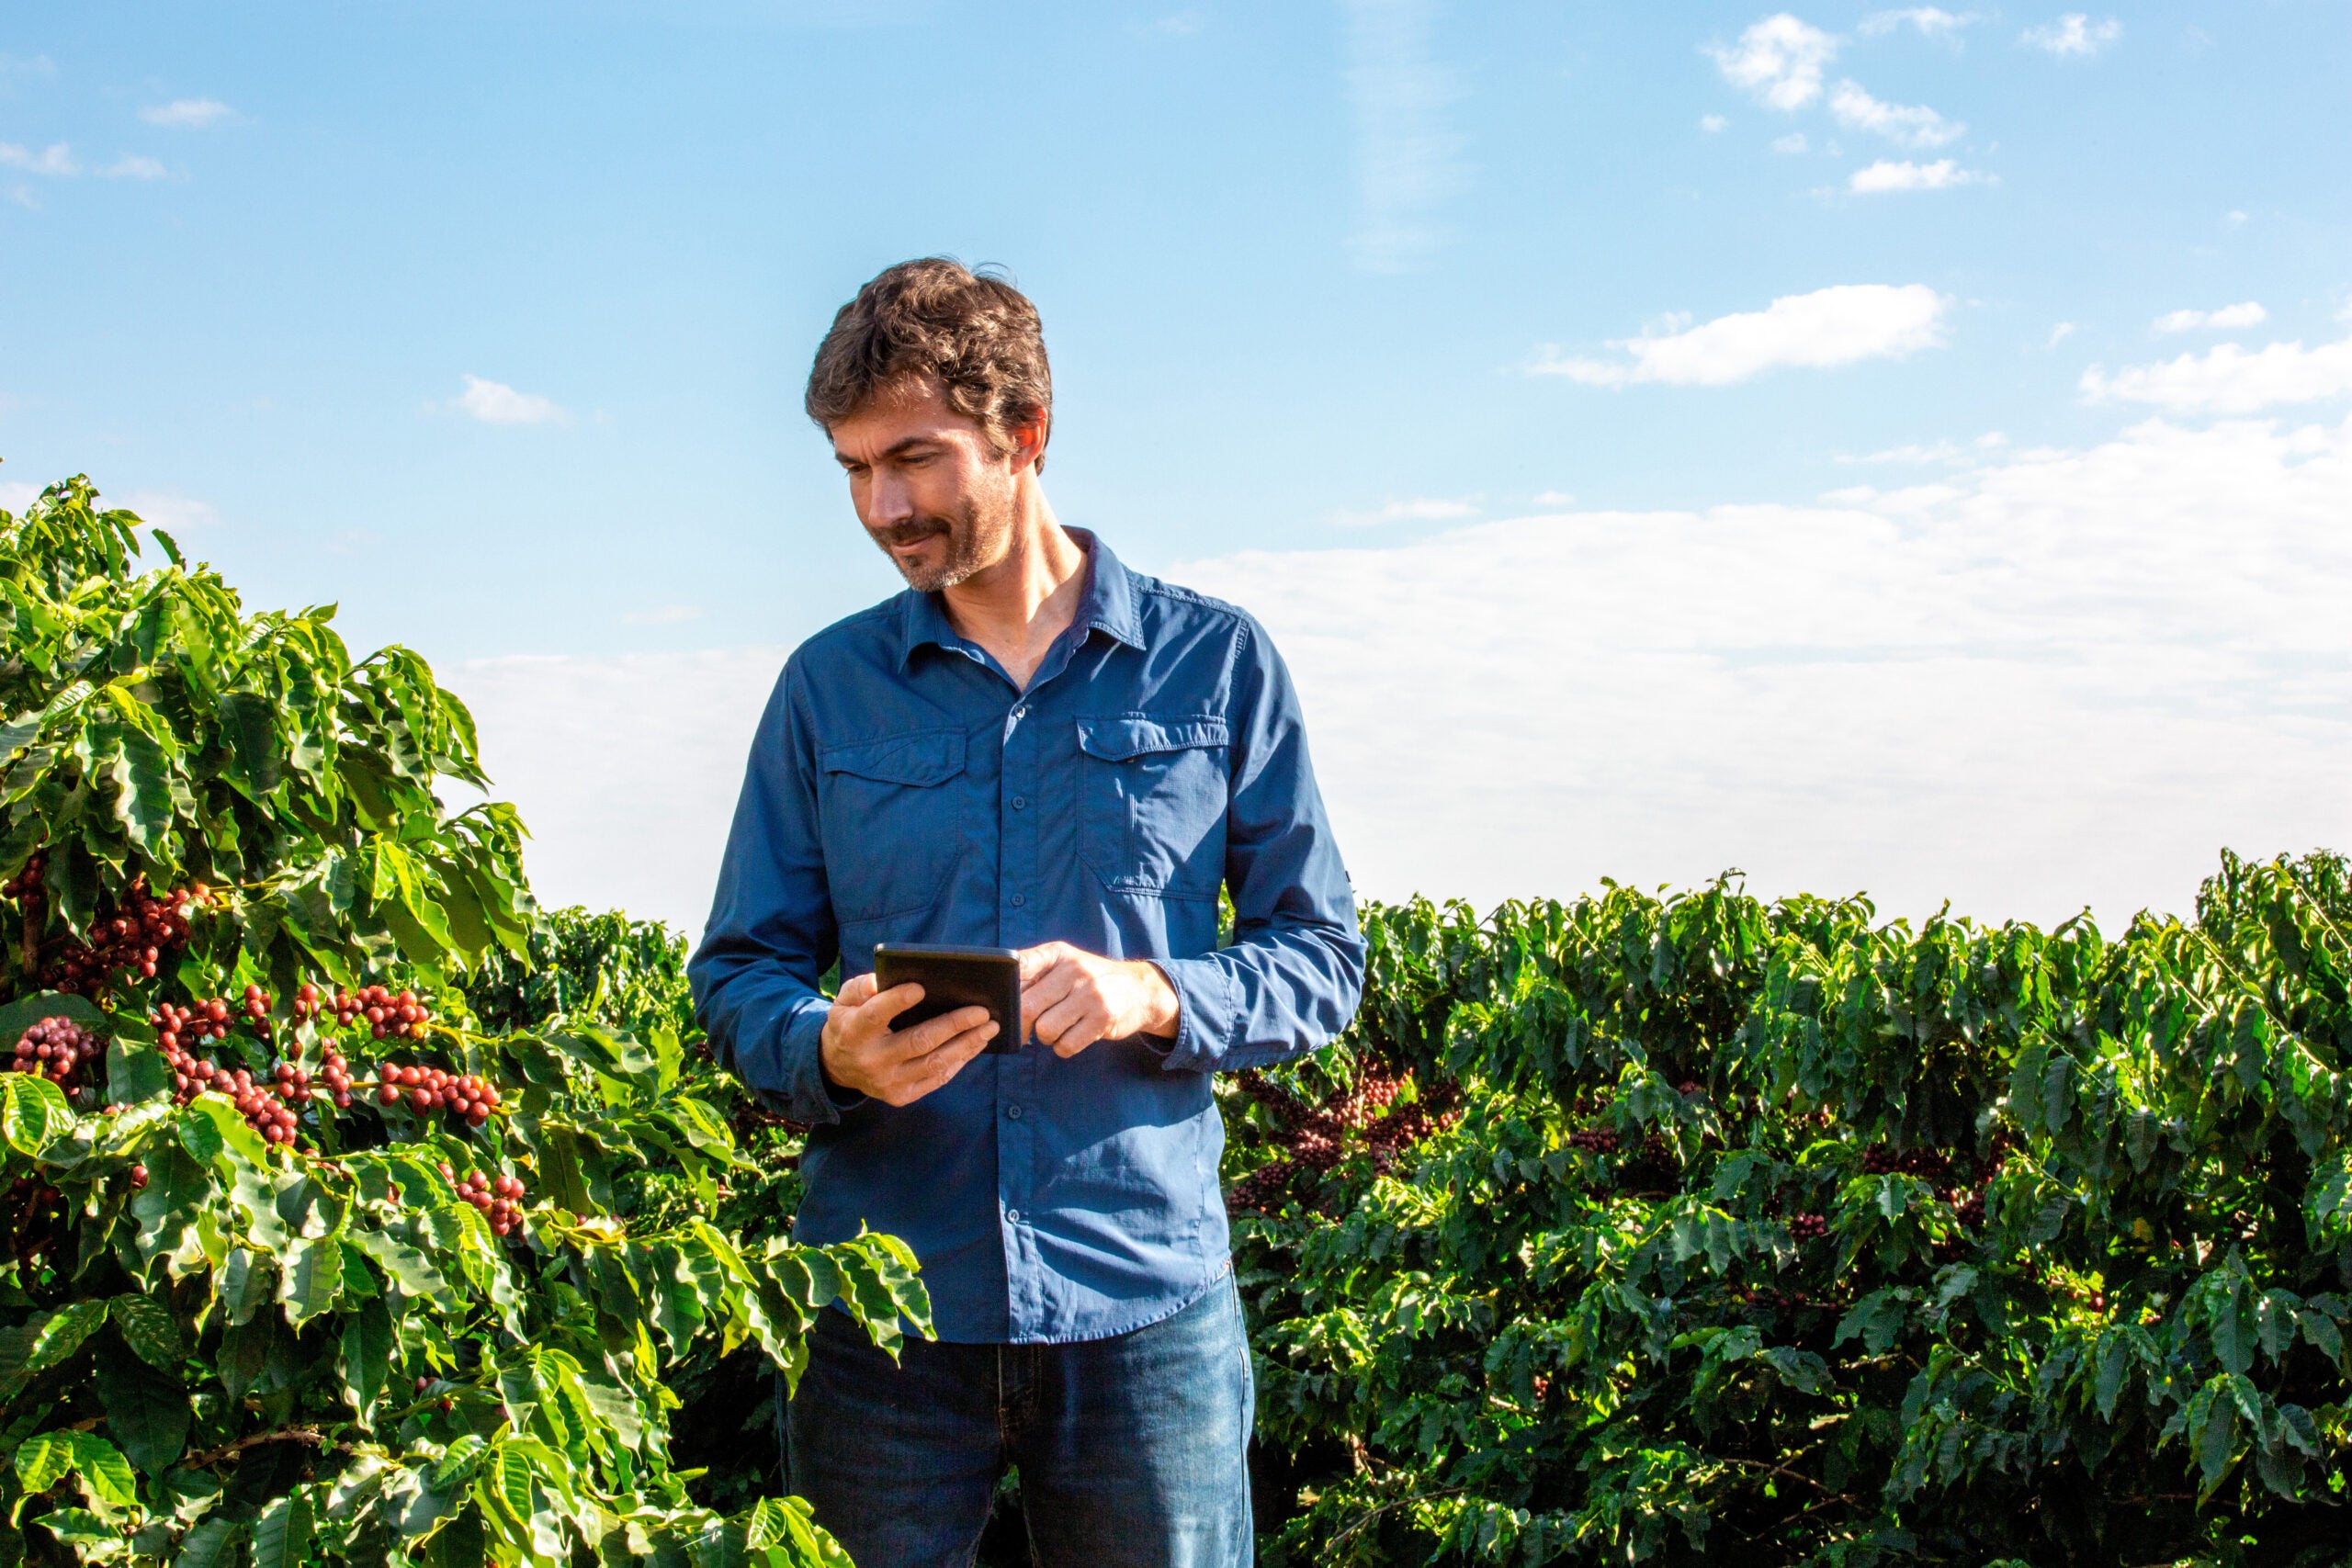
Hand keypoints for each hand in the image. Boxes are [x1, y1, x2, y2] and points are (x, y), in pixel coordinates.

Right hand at [819, 973, 997, 1106]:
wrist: (839, 1067)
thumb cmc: (850, 1022)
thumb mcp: (844, 1001)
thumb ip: (861, 988)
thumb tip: (880, 980)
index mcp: (853, 1033)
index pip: (875, 1016)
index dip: (897, 1001)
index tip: (921, 987)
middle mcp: (871, 1061)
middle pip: (918, 1042)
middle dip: (954, 1025)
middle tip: (982, 1011)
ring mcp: (888, 1082)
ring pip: (934, 1064)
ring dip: (966, 1045)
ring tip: (990, 1027)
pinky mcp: (901, 1096)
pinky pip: (936, 1079)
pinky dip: (959, 1061)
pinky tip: (975, 1044)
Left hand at [1017, 942, 1179, 1058]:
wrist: (1139, 990)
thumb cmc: (1091, 980)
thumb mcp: (1065, 963)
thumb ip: (1034, 972)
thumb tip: (1001, 996)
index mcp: (1058, 954)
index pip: (1020, 966)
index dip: (1006, 988)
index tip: (1002, 1002)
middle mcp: (1075, 969)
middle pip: (1027, 1007)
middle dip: (1021, 1024)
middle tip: (1026, 1029)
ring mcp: (1091, 994)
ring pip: (1045, 1030)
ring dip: (1045, 1037)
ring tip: (1057, 1029)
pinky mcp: (1103, 1018)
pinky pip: (1066, 1045)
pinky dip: (1063, 1047)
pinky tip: (1071, 1036)